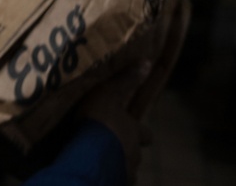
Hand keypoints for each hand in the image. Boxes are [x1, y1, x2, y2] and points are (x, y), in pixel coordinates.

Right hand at [75, 60, 153, 182]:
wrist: (89, 154)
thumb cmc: (100, 120)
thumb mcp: (109, 93)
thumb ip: (126, 81)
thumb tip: (147, 62)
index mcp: (134, 133)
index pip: (146, 134)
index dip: (141, 132)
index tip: (136, 130)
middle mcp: (133, 154)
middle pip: (135, 154)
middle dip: (126, 150)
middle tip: (110, 146)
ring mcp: (124, 173)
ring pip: (124, 170)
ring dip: (115, 165)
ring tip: (99, 161)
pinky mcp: (111, 184)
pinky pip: (110, 180)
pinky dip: (105, 176)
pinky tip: (93, 172)